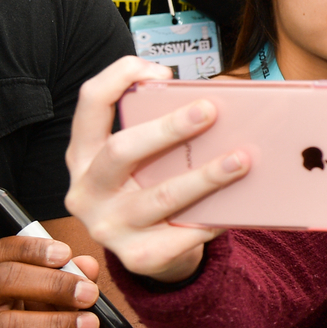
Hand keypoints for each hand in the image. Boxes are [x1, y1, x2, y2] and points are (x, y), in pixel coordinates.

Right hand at [0, 237, 100, 327]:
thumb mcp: (47, 306)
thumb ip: (66, 283)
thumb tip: (88, 266)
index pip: (3, 254)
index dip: (32, 250)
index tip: (65, 255)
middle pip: (5, 280)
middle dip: (53, 285)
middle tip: (88, 295)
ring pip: (9, 325)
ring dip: (58, 324)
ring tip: (89, 326)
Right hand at [65, 56, 249, 282]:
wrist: (151, 250)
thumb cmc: (152, 186)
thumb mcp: (145, 157)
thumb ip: (164, 129)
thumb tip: (220, 101)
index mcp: (84, 153)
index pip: (89, 103)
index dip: (118, 78)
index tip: (161, 70)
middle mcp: (87, 189)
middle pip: (121, 151)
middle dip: (168, 128)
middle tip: (210, 111)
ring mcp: (108, 226)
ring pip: (160, 197)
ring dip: (205, 176)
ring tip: (242, 159)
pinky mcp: (137, 257)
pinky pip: (182, 235)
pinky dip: (213, 219)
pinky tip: (237, 208)